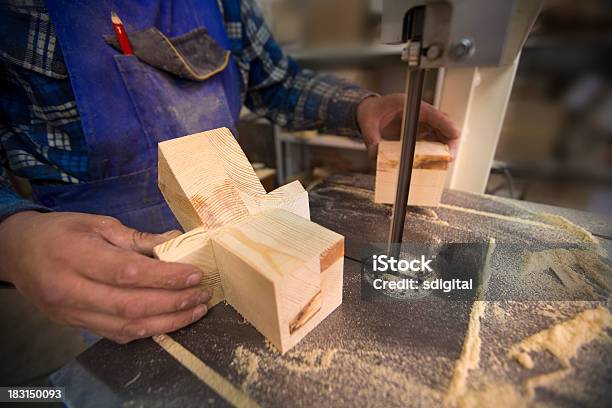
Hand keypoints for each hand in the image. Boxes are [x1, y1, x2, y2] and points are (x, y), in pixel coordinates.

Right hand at [0, 211, 208, 343]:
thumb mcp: (98, 224)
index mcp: (76, 256)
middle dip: (174, 302)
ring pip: (127, 326)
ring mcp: (72, 313)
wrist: (18, 253)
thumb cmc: (60, 232)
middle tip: (202, 294)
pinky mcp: (76, 326)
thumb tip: (176, 239)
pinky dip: (148, 330)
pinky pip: (117, 334)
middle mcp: (72, 290)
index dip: (166, 277)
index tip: (195, 275)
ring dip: (168, 322)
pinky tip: (171, 321)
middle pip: (131, 305)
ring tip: (196, 310)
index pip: (129, 273)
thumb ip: (137, 238)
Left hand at [356, 94, 459, 158]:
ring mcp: (421, 123)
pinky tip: (434, 161)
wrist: (369, 111)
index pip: (433, 114)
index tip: (455, 135)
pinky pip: (433, 141)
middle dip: (450, 140)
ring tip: (444, 162)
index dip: (445, 124)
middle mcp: (420, 114)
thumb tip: (375, 154)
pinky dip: (436, 151)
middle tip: (450, 157)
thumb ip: (371, 138)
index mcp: (410, 105)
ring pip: (441, 134)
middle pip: (443, 125)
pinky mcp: (419, 132)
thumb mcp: (367, 123)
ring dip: (445, 148)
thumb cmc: (370, 111)